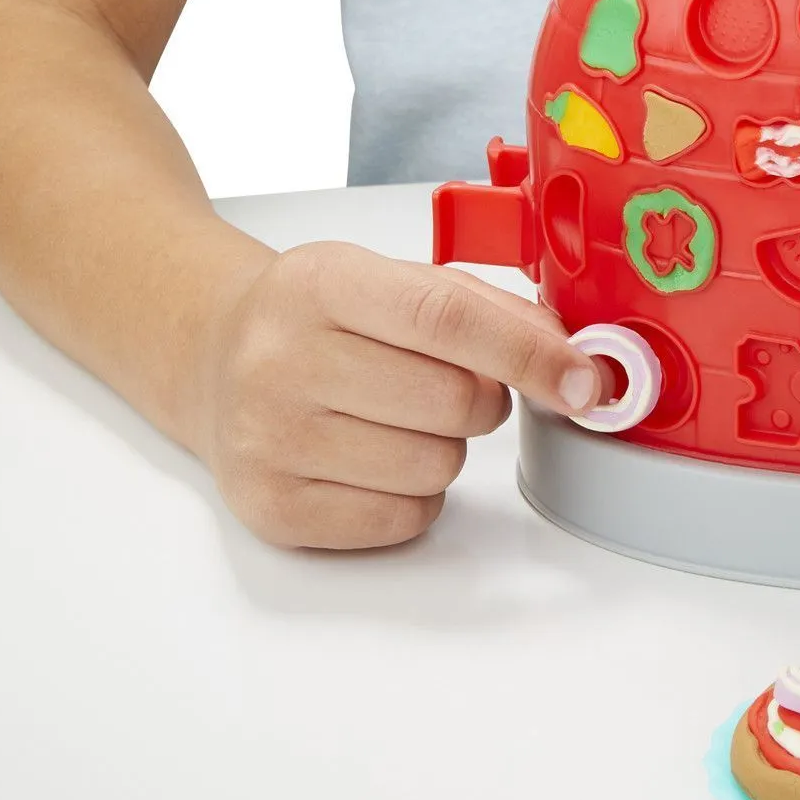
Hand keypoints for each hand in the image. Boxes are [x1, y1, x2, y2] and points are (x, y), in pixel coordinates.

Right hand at [191, 242, 600, 548]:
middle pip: (452, 403)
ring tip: (396, 419)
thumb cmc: (321, 318)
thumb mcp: (390, 280)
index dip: (530, 354)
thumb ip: (485, 310)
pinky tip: (374, 459)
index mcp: (321, 283)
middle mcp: (282, 359)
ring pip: (436, 468)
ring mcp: (269, 438)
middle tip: (453, 386)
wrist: (214, 359)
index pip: (446, 319)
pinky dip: (414, 498)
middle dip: (483, 401)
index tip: (584, 381)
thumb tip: (570, 359)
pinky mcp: (271, 507)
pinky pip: (402, 520)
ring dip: (445, 449)